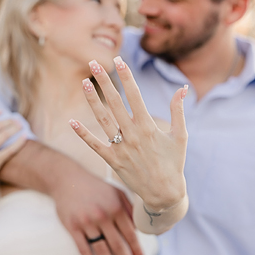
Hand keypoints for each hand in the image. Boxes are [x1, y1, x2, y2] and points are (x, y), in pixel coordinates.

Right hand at [49, 157, 142, 254]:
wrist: (67, 180)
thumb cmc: (94, 187)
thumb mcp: (115, 192)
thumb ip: (129, 207)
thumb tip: (140, 227)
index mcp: (116, 208)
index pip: (130, 233)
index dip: (136, 248)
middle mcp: (102, 216)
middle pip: (117, 244)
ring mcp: (86, 222)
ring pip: (101, 248)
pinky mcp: (72, 226)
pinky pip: (82, 247)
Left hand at [70, 57, 187, 211]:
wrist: (164, 194)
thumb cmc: (173, 163)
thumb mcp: (180, 136)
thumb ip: (178, 111)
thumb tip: (182, 88)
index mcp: (149, 126)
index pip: (135, 95)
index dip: (126, 77)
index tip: (118, 60)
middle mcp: (132, 135)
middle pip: (115, 103)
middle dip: (104, 81)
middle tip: (94, 63)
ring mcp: (121, 148)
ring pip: (103, 119)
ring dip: (92, 101)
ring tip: (83, 83)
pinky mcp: (112, 161)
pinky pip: (94, 145)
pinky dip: (83, 134)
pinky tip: (72, 121)